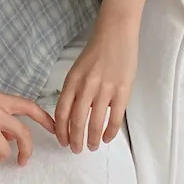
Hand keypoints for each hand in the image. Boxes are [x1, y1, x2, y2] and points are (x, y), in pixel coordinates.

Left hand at [54, 18, 138, 153]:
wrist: (116, 33)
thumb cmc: (96, 50)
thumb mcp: (78, 69)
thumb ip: (75, 89)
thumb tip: (72, 114)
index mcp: (72, 80)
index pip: (62, 111)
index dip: (61, 130)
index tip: (62, 141)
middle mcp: (86, 86)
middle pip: (77, 120)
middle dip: (75, 139)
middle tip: (76, 149)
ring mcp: (105, 89)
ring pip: (96, 122)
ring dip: (93, 139)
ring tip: (92, 146)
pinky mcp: (122, 91)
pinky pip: (115, 118)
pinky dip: (110, 132)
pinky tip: (107, 138)